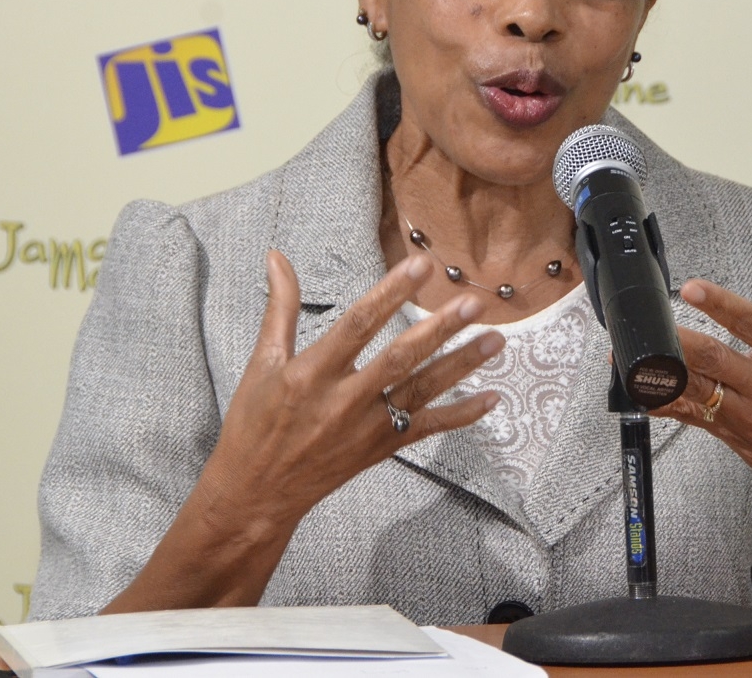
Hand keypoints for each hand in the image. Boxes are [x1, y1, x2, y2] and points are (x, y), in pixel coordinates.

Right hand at [103, 250, 501, 611]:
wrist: (257, 493)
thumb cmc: (255, 424)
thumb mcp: (262, 364)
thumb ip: (280, 309)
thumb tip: (277, 257)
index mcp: (311, 373)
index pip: (358, 323)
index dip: (390, 293)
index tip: (421, 266)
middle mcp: (343, 401)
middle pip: (400, 358)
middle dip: (439, 330)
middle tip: (473, 304)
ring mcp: (366, 428)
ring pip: (422, 391)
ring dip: (462, 365)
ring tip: (496, 339)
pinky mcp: (380, 448)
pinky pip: (428, 429)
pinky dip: (462, 415)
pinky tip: (492, 398)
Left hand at [654, 262, 751, 547]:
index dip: (723, 307)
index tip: (694, 288)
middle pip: (717, 360)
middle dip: (680, 341)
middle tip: (649, 321)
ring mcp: (748, 415)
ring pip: (697, 388)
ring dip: (661, 370)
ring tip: (626, 351)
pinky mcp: (730, 434)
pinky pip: (690, 415)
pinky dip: (661, 401)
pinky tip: (635, 386)